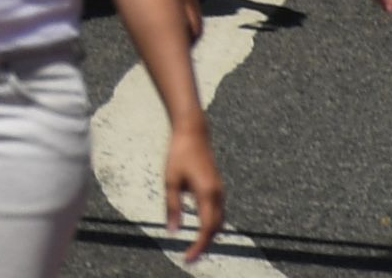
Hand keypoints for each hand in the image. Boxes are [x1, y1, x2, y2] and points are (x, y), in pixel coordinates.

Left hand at [162, 108, 226, 260]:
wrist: (193, 133)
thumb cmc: (179, 154)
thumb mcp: (170, 180)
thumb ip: (173, 207)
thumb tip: (173, 231)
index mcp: (207, 194)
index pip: (206, 229)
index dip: (199, 246)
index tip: (188, 259)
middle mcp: (218, 196)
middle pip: (215, 229)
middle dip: (204, 245)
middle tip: (190, 258)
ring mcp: (220, 192)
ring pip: (219, 222)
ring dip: (209, 236)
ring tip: (195, 248)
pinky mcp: (218, 189)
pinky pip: (218, 213)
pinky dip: (211, 225)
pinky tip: (201, 230)